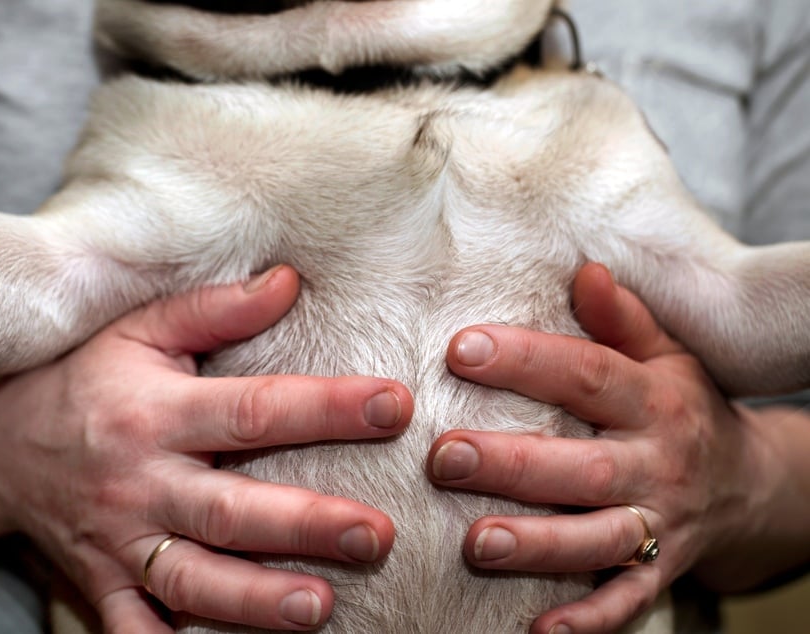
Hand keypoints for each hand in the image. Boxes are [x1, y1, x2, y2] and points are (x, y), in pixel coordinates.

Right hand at [0, 265, 411, 631]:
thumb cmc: (84, 380)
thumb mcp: (140, 330)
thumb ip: (215, 308)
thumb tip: (290, 279)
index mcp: (157, 413)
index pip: (255, 410)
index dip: (327, 408)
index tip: (394, 405)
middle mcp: (140, 482)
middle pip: (230, 510)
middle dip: (305, 525)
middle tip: (378, 534)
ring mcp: (119, 543)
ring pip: (191, 581)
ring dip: (254, 602)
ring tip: (319, 609)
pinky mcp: (101, 586)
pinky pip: (136, 632)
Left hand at [427, 263, 809, 632]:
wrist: (751, 486)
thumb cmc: (685, 408)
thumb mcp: (667, 356)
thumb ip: (623, 318)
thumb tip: (584, 268)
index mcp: (653, 401)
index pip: (587, 374)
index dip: (527, 360)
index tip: (460, 349)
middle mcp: (656, 463)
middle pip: (582, 464)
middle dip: (512, 464)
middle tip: (444, 457)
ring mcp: (660, 523)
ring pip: (597, 538)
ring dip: (538, 545)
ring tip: (476, 545)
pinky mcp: (659, 570)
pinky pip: (625, 601)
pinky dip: (586, 619)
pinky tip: (537, 630)